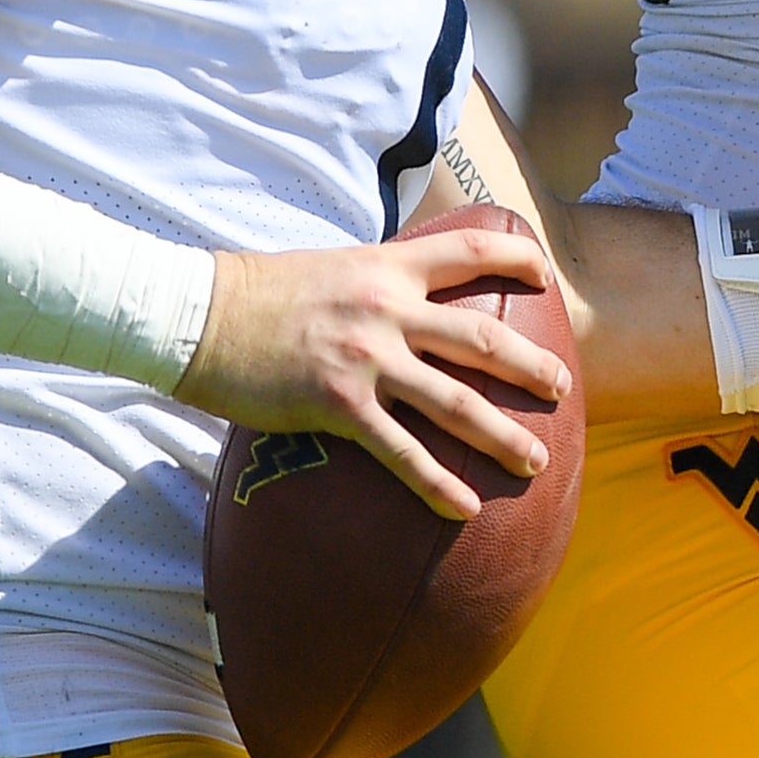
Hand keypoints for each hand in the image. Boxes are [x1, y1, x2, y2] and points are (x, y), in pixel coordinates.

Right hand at [178, 221, 571, 519]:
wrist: (196, 314)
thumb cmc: (258, 292)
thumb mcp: (332, 266)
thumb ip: (376, 280)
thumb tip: (405, 297)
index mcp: (387, 265)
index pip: (469, 248)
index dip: (516, 258)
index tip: (546, 275)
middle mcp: (387, 307)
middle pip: (481, 336)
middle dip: (530, 365)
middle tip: (562, 388)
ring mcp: (366, 357)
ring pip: (455, 400)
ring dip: (501, 434)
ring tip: (534, 460)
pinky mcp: (337, 404)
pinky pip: (400, 452)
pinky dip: (437, 483)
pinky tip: (465, 510)